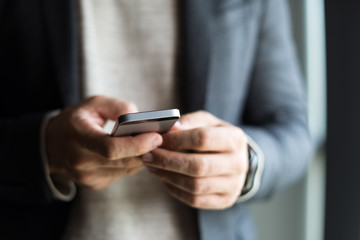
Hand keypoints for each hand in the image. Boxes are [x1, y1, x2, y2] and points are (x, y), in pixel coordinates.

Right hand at [46, 96, 162, 189]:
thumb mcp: (94, 104)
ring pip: (127, 168)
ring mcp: (88, 177)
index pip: (111, 148)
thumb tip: (141, 119)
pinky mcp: (95, 184)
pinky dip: (134, 162)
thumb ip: (117, 107)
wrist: (52, 146)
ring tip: (156, 141)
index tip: (157, 136)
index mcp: (77, 137)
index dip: (137, 144)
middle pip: (124, 160)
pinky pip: (123, 173)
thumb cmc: (77, 120)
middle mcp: (80, 162)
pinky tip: (139, 151)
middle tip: (165, 137)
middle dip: (148, 149)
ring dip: (144, 156)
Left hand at [142, 111, 248, 208]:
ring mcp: (233, 185)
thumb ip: (189, 122)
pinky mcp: (224, 201)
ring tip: (152, 166)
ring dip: (167, 176)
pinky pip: (194, 199)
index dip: (176, 140)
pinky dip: (174, 189)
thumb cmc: (216, 137)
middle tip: (147, 156)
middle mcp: (238, 164)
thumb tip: (170, 129)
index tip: (157, 140)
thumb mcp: (207, 122)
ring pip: (194, 185)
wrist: (236, 160)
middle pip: (197, 165)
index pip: (202, 138)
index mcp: (235, 139)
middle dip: (167, 161)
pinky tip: (164, 178)